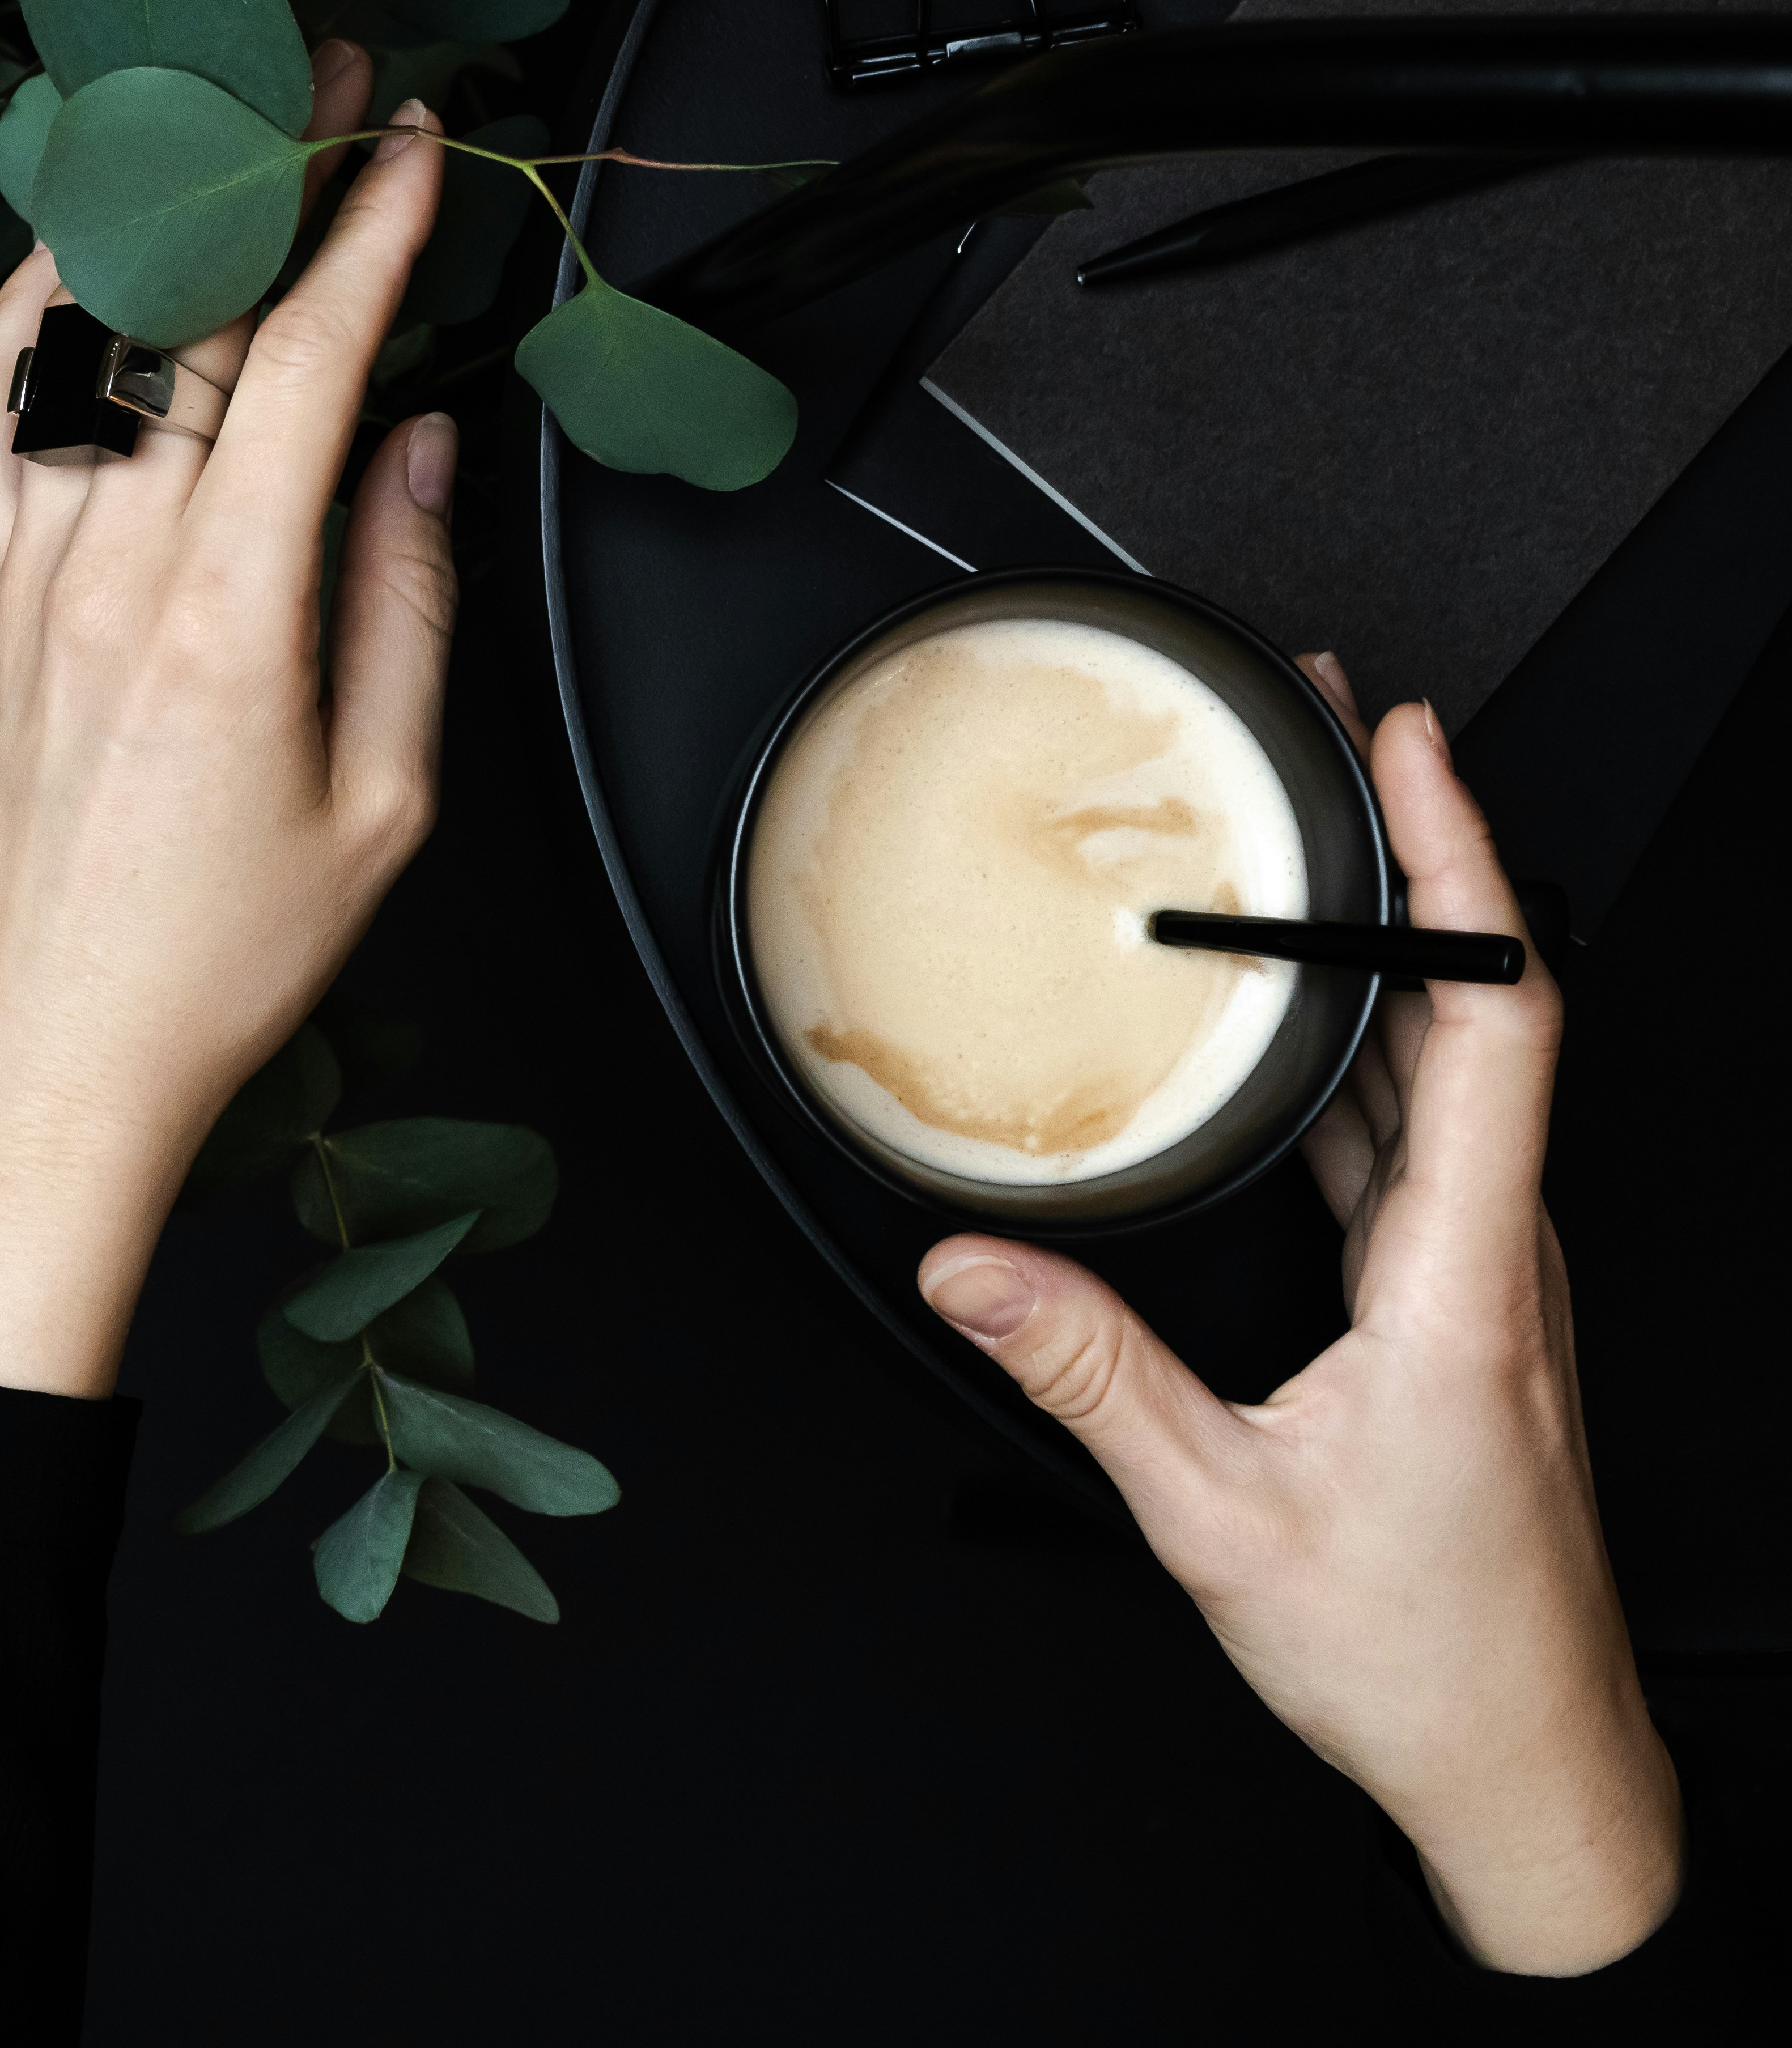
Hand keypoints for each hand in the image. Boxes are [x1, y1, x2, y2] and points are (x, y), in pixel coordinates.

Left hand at [0, 48, 455, 1398]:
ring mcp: (22, 567)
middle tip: (332, 88)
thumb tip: (424, 448)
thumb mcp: (378, 804)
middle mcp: (113, 561)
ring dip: (169, 226)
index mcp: (235, 608)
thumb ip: (406, 605)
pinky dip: (27, 319)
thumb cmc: (213, 958)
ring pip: (94, 343)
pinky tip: (72, 266)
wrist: (41, 1053)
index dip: (371, 229)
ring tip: (224, 139)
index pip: (316, 358)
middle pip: (208, 317)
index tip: (413, 140)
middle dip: (279, 182)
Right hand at [918, 659, 1678, 1974]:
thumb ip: (1089, 1375)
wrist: (1533, 1769)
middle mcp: (1499, 1260)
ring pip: (1458, 1068)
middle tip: (1335, 734)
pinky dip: (1374, 1049)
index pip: (1496, 1020)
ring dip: (1399, 944)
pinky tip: (1303, 1031)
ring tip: (1320, 842)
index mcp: (1465, 1282)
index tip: (1407, 751)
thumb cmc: (1419, 1660)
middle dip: (1415, 850)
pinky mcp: (1464, 1312)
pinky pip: (1424, 1141)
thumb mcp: (1220, 1519)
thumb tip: (970, 1267)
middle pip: (1484, 1004)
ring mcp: (1490, 1284)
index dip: (1459, 866)